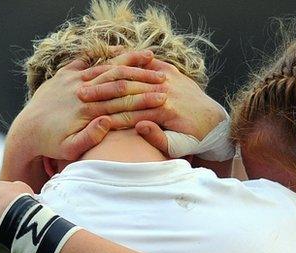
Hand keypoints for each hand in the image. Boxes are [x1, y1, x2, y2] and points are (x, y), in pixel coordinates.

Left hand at [1, 50, 167, 189]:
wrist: (26, 130)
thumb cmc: (51, 144)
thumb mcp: (69, 149)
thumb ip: (89, 138)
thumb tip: (107, 122)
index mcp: (86, 109)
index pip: (121, 101)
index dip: (144, 99)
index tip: (163, 98)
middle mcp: (81, 90)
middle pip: (118, 80)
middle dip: (143, 78)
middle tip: (164, 78)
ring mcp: (73, 79)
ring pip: (106, 66)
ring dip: (130, 62)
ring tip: (150, 58)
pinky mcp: (66, 73)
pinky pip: (89, 59)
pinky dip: (106, 54)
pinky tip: (122, 50)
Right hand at [82, 59, 227, 153]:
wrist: (215, 121)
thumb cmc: (195, 138)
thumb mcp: (179, 145)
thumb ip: (159, 138)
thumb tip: (139, 126)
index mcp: (166, 111)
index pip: (130, 109)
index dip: (107, 110)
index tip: (86, 111)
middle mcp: (167, 92)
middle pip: (128, 89)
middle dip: (103, 91)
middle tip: (79, 93)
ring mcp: (171, 80)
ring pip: (136, 75)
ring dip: (112, 76)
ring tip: (91, 77)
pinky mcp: (173, 73)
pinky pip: (150, 64)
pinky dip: (133, 64)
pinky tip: (113, 65)